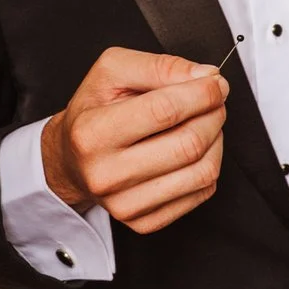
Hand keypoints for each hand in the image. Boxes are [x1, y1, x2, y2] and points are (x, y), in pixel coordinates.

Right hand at [43, 48, 229, 233]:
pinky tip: (195, 151)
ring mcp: (124, 204)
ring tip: (206, 123)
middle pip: (188, 144)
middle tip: (215, 101)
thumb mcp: (111, 72)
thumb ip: (158, 66)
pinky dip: (209, 165)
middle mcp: (106, 174)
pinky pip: (201, 193)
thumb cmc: (92, 113)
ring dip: (217, 140)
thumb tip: (204, 76)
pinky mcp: (143, 222)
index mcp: (93, 133)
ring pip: (202, 172)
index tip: (215, 83)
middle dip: (214, 115)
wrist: (71, 159)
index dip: (201, 93)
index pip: (164, 111)